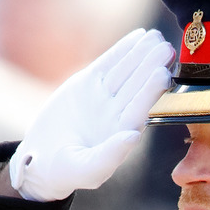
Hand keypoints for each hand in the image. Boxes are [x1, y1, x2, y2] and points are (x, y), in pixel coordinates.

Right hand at [9, 28, 174, 200]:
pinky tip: (138, 36)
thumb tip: (133, 136)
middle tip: (166, 47)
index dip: (151, 91)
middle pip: (137, 85)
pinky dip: (122, 50)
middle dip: (151, 66)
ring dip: (141, 53)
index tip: (163, 74)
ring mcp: (104, 97)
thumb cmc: (68, 173)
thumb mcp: (87, 170)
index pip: (140, 108)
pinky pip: (109, 64)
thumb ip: (110, 156)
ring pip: (126, 71)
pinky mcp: (89, 84)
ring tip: (155, 37)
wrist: (42, 161)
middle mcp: (118, 112)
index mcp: (122, 133)